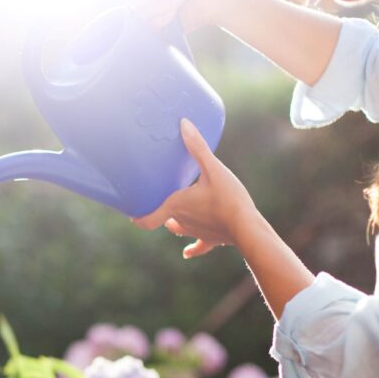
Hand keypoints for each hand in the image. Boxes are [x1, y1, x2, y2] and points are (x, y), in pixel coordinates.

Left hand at [133, 119, 260, 258]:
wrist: (248, 227)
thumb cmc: (228, 198)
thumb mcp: (213, 168)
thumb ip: (197, 147)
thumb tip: (183, 124)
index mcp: (176, 205)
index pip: (148, 218)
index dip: (137, 216)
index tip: (131, 213)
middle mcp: (182, 221)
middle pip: (164, 217)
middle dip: (160, 210)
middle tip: (156, 201)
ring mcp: (196, 233)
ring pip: (179, 229)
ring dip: (174, 224)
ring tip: (170, 218)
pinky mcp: (211, 241)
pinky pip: (199, 247)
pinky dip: (193, 248)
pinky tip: (187, 253)